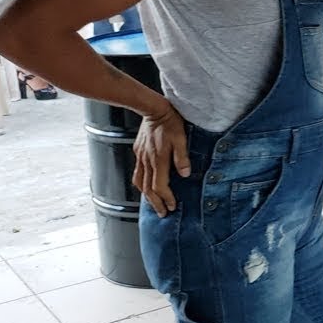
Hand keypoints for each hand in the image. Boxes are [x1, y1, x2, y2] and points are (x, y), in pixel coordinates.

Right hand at [132, 102, 189, 216]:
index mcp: (158, 159)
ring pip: (140, 182)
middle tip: (163, 213)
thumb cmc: (170, 122)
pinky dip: (141, 183)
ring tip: (153, 203)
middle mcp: (147, 161)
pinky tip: (146, 185)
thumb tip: (185, 174)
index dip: (166, 198)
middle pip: (148, 189)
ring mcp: (141, 156)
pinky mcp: (138, 151)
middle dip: (156, 203)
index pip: (159, 186)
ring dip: (146, 196)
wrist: (153, 109)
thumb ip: (182, 157)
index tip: (172, 206)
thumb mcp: (181, 138)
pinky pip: (137, 172)